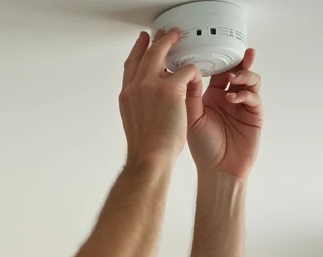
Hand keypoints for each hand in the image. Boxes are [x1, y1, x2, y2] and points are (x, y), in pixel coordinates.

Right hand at [120, 29, 202, 168]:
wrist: (149, 158)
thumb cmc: (146, 148)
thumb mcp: (136, 123)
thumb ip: (141, 106)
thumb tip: (151, 101)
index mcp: (127, 96)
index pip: (130, 66)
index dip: (137, 51)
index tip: (142, 42)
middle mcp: (136, 86)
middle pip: (145, 54)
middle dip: (155, 41)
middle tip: (165, 34)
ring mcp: (151, 85)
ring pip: (162, 53)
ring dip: (172, 44)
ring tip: (180, 40)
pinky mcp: (170, 89)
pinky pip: (186, 69)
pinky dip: (192, 72)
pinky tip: (195, 77)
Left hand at [186, 49, 262, 178]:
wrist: (218, 170)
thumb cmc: (203, 148)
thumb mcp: (190, 118)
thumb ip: (190, 95)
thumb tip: (187, 70)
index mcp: (212, 96)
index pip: (217, 71)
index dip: (218, 59)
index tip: (213, 47)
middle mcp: (228, 97)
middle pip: (237, 70)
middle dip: (238, 60)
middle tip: (237, 52)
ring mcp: (243, 105)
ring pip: (249, 79)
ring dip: (243, 74)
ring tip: (233, 77)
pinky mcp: (254, 115)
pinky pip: (253, 97)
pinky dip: (243, 94)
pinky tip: (231, 98)